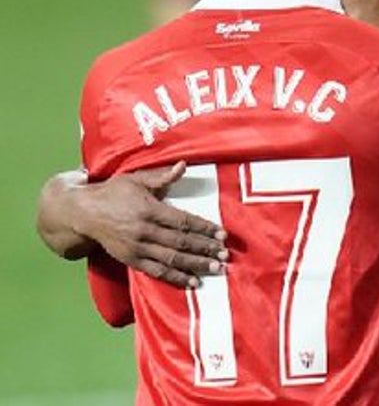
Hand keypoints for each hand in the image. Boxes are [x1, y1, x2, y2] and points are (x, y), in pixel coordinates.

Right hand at [77, 162, 227, 287]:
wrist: (83, 214)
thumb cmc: (113, 192)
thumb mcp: (136, 179)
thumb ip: (162, 176)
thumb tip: (183, 165)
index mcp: (149, 210)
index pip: (183, 221)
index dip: (204, 228)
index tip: (222, 234)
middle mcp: (144, 231)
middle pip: (181, 242)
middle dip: (205, 249)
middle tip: (226, 254)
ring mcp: (138, 248)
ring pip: (172, 259)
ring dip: (196, 265)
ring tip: (216, 268)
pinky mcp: (131, 260)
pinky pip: (157, 271)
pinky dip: (176, 277)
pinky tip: (193, 282)